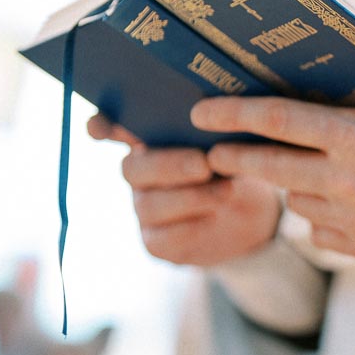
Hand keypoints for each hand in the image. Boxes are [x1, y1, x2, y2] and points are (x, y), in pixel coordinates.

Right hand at [87, 112, 280, 265]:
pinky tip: (216, 217)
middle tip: (204, 165)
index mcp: (149, 138)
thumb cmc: (238, 165)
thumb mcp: (234, 141)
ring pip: (149, 205)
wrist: (256, 213)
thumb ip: (213, 128)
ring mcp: (145, 208)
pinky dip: (192, 227)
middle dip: (169, 166)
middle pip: (132, 169)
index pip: (111, 129)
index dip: (102, 127)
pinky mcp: (156, 241)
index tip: (99, 129)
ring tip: (226, 190)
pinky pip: (163, 238)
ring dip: (190, 197)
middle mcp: (140, 172)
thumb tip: (215, 114)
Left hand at [190, 92, 354, 263]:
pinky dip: (323, 215)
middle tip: (215, 150)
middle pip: (269, 168)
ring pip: (297, 202)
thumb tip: (320, 71)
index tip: (202, 112)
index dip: (234, 114)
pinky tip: (346, 201)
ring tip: (317, 171)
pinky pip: (322, 230)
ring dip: (294, 186)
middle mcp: (353, 181)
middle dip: (235, 157)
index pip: (279, 121)